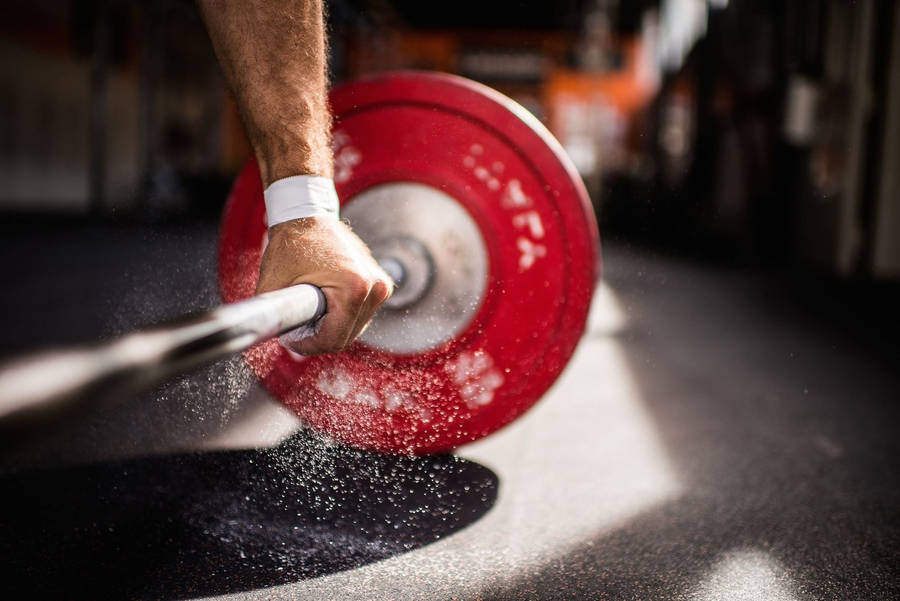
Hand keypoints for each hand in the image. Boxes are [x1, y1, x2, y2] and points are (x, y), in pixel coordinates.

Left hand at [257, 217, 391, 354]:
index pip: (334, 339)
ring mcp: (381, 285)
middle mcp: (375, 287)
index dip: (307, 346)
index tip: (289, 340)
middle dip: (318, 339)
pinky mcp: (381, 283)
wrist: (308, 215)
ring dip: (330, 329)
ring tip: (307, 315)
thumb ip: (275, 317)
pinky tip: (322, 306)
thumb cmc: (291, 245)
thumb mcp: (274, 285)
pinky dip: (341, 317)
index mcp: (354, 288)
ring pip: (354, 328)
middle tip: (294, 329)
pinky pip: (359, 314)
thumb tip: (277, 342)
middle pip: (346, 336)